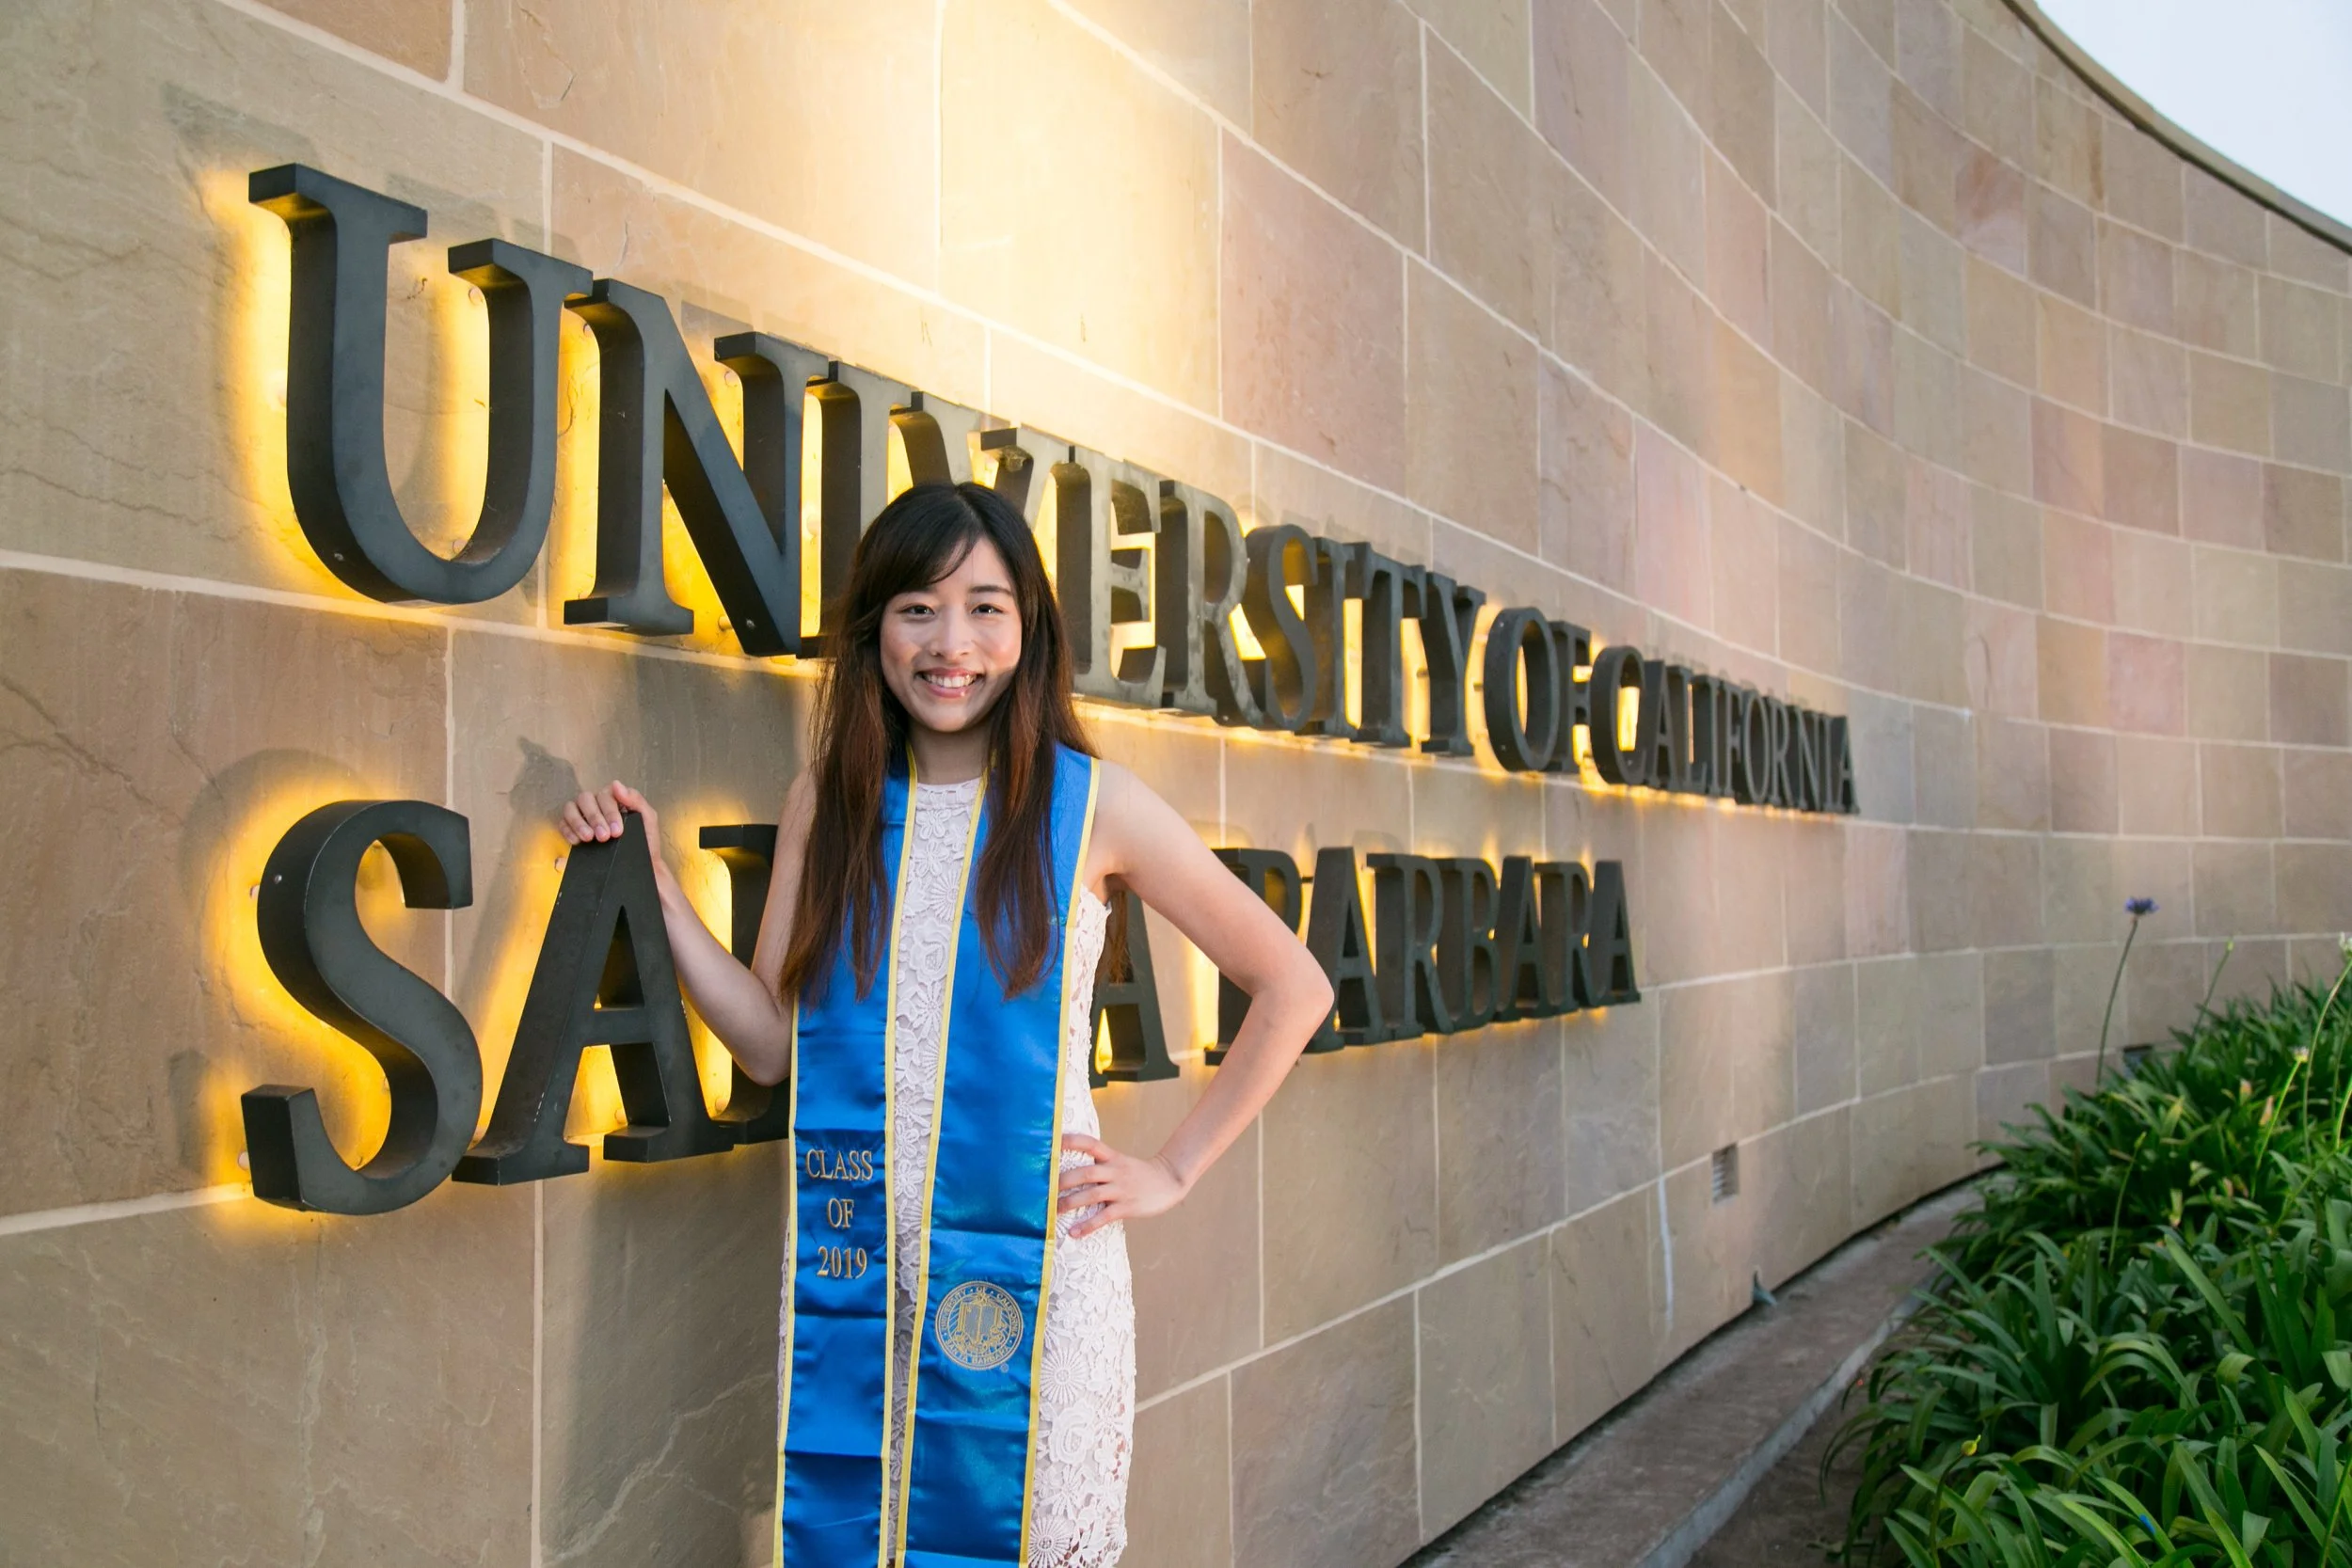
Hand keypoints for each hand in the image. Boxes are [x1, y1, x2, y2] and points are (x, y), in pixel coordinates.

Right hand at [558, 780, 661, 863]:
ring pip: (571, 808)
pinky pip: (562, 823)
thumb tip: (616, 785)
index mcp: (614, 799)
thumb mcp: (647, 819)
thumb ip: (636, 800)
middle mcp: (596, 804)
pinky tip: (577, 842)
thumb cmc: (644, 841)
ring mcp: (583, 815)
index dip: (610, 812)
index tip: (617, 831)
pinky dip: (567, 831)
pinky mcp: (572, 829)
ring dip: (578, 823)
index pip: (606, 795)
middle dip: (595, 818)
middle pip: (586, 799)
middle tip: (604, 837)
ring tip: (589, 838)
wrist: (639, 866)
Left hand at [1057, 1132, 1189, 1238]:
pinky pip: (1104, 1217)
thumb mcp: (1120, 1162)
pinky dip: (1088, 1225)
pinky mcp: (1127, 1207)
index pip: (1090, 1143)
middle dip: (1063, 1181)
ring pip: (1092, 1194)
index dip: (1071, 1141)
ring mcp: (1122, 1189)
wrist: (1169, 1181)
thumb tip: (1070, 1169)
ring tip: (1053, 1212)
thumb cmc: (1139, 1173)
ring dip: (1070, 1203)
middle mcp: (1115, 1170)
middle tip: (1044, 1189)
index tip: (1052, 1143)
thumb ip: (1100, 1164)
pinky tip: (1074, 1233)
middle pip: (1086, 1172)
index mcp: (1112, 1157)